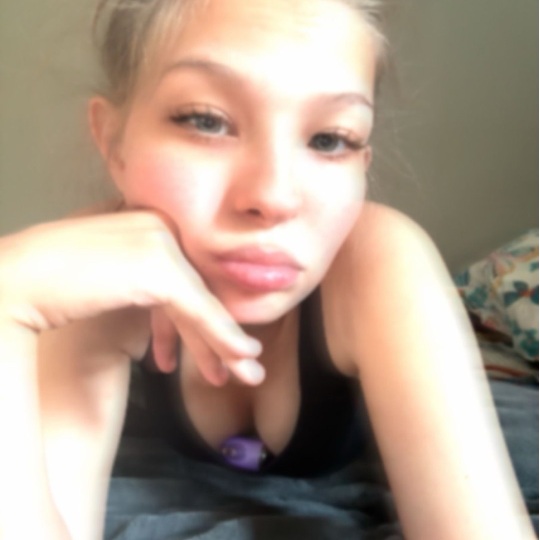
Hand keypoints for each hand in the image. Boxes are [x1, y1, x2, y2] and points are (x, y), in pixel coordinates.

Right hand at [0, 209, 263, 384]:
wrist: (15, 282)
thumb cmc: (56, 286)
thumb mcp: (115, 282)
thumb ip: (146, 286)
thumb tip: (173, 318)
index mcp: (148, 220)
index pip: (182, 274)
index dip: (196, 318)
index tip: (207, 353)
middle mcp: (159, 223)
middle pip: (195, 288)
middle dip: (216, 332)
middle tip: (242, 364)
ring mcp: (160, 239)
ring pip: (201, 299)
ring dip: (224, 341)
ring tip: (248, 372)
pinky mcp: (158, 265)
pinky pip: (196, 307)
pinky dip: (220, 334)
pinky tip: (240, 355)